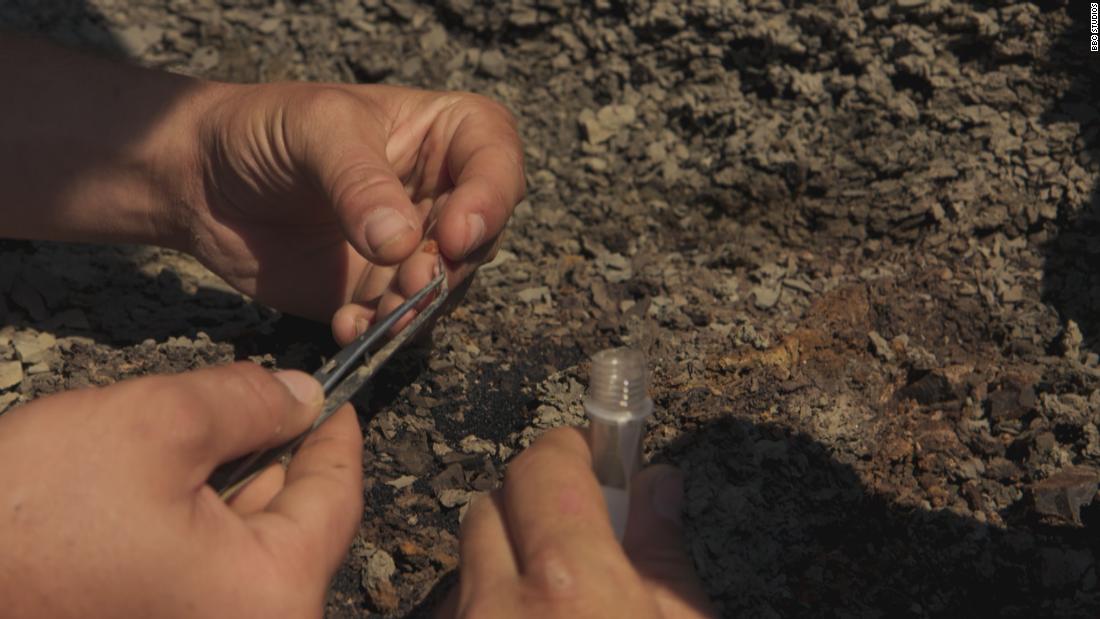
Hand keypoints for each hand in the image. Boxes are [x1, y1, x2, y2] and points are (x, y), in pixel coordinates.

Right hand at [0, 363, 362, 617]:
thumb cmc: (33, 514)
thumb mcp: (158, 424)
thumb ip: (249, 400)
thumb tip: (305, 397)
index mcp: (271, 598)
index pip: (337, 501)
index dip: (337, 435)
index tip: (334, 394)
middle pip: (293, 521)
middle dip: (277, 452)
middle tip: (262, 398)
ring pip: (243, 538)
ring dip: (231, 480)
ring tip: (194, 437)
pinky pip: (203, 563)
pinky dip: (197, 514)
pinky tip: (168, 477)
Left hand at [185, 83, 524, 342]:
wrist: (198, 181)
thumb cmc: (261, 129)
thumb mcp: (315, 131)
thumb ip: (359, 182)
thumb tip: (402, 242)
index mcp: (442, 134)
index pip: (496, 161)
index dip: (491, 200)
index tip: (457, 234)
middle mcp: (439, 194)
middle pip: (480, 235)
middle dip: (452, 264)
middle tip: (415, 277)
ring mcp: (410, 248)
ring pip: (446, 287)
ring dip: (420, 306)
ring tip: (382, 314)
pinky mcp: (377, 292)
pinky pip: (399, 322)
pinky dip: (380, 332)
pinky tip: (347, 327)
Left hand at [441, 428, 715, 617]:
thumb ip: (664, 554)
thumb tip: (655, 484)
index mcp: (568, 587)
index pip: (540, 468)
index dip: (568, 452)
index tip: (589, 457)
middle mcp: (496, 609)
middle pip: (490, 507)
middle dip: (531, 505)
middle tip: (578, 532)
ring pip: (465, 565)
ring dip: (503, 562)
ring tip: (553, 599)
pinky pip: (454, 609)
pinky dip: (485, 606)